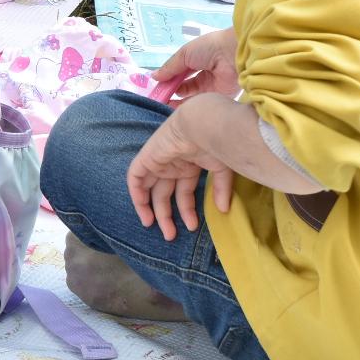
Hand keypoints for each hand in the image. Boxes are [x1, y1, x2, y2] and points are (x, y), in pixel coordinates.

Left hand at [126, 99, 236, 239]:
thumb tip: (223, 210)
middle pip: (165, 194)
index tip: (192, 226)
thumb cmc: (216, 142)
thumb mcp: (222, 169)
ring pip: (150, 189)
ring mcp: (159, 161)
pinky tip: (144, 213)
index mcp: (190, 164)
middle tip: (171, 236)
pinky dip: (137, 195)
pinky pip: (135, 178)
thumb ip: (221, 188)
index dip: (186, 209)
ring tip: (157, 228)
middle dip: (167, 215)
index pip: (184, 191)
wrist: (202, 124)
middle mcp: (173, 164)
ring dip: (152, 210)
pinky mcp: (147, 158)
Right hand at [153, 27, 239, 101]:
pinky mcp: (217, 98)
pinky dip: (187, 106)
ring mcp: (211, 87)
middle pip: (185, 85)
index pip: (181, 72)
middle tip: (159, 97)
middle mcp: (205, 74)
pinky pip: (200, 104)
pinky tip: (174, 107)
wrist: (233, 54)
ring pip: (191, 96)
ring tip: (164, 102)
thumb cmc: (209, 48)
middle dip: (172, 90)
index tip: (157, 86)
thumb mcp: (184, 54)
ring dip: (177, 100)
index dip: (169, 78)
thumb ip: (170, 67)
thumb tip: (154, 77)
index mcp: (199, 59)